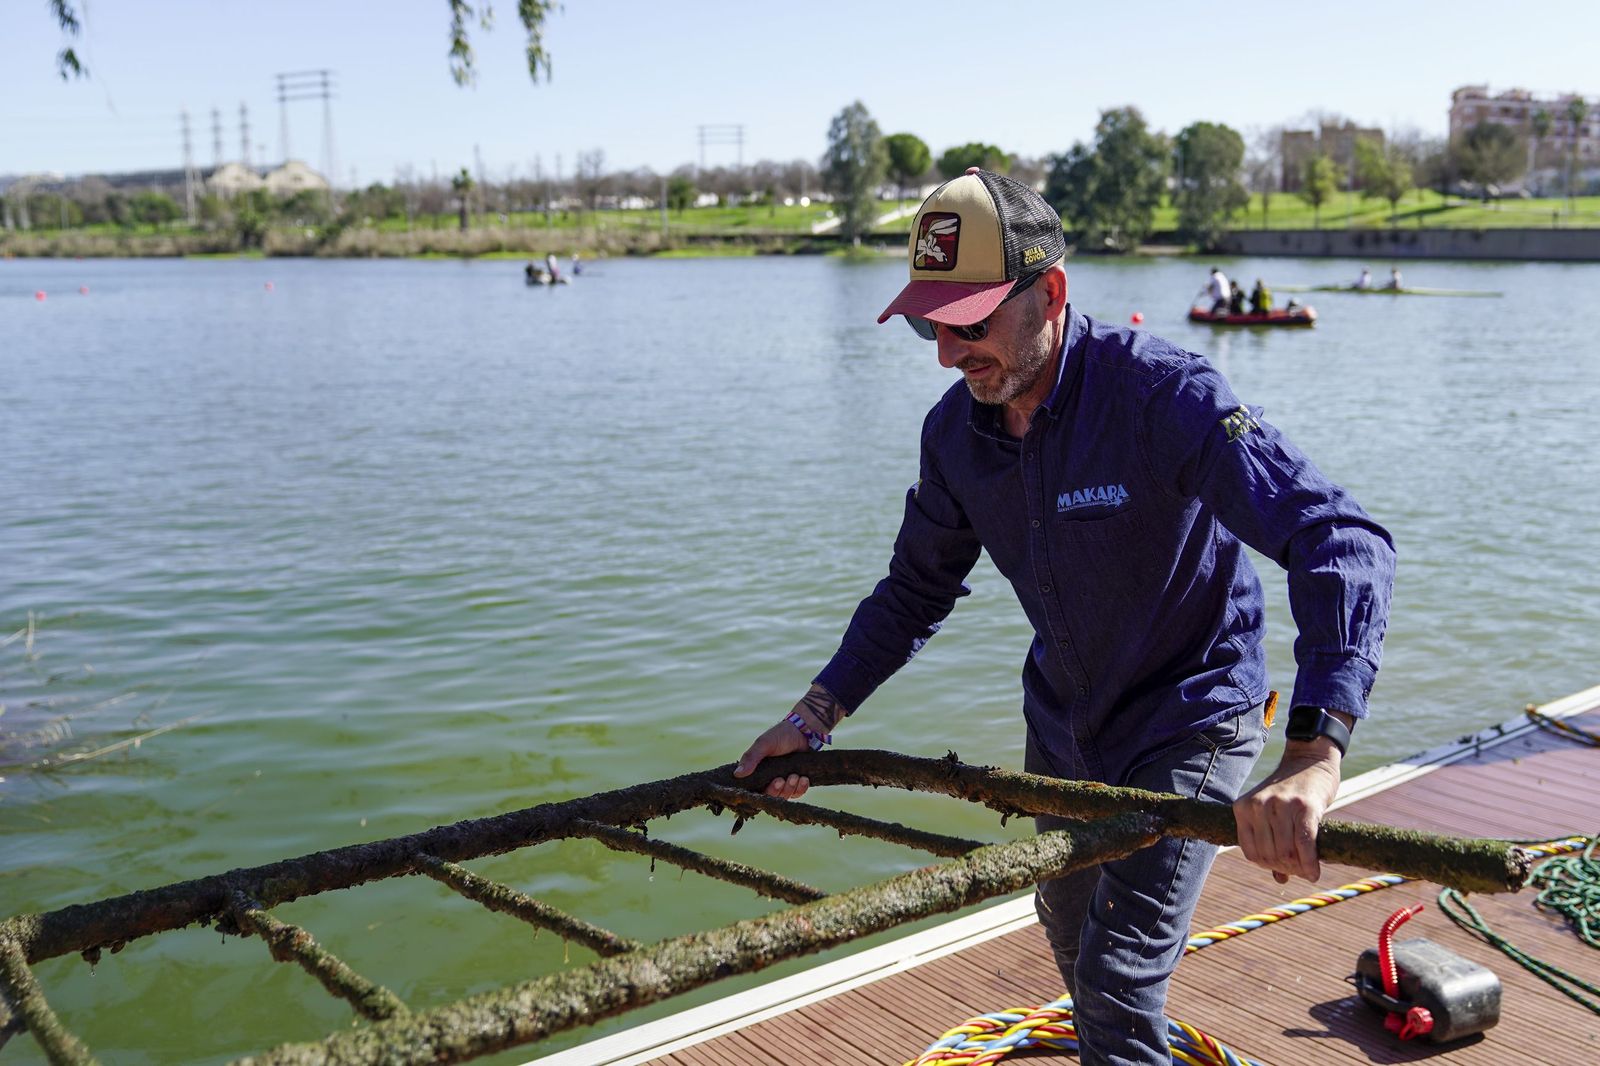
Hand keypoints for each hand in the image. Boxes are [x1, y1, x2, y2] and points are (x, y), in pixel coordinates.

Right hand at [732, 685, 845, 799]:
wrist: (803, 730)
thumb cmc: (780, 735)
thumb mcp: (764, 744)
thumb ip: (751, 758)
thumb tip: (737, 774)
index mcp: (758, 772)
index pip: (755, 790)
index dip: (762, 792)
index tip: (770, 783)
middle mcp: (769, 779)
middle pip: (770, 796)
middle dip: (777, 790)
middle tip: (781, 779)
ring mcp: (784, 782)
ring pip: (785, 796)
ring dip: (790, 788)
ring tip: (794, 775)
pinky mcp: (797, 782)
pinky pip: (798, 793)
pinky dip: (801, 788)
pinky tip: (804, 778)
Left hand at [1233, 741, 1341, 883]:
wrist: (1309, 761)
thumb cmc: (1290, 791)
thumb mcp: (1270, 813)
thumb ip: (1271, 844)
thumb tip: (1279, 880)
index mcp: (1243, 808)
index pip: (1250, 852)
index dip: (1267, 865)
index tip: (1282, 867)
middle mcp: (1258, 806)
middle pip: (1270, 855)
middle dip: (1286, 868)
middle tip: (1300, 870)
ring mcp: (1280, 806)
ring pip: (1286, 853)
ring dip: (1299, 869)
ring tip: (1307, 869)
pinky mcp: (1304, 807)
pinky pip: (1305, 845)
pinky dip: (1310, 864)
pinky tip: (1315, 873)